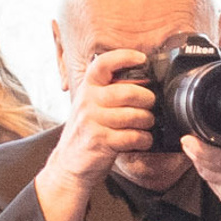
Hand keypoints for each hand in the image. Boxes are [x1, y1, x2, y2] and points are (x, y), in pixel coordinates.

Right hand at [35, 50, 160, 220]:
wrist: (71, 163)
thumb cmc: (88, 132)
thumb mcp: (91, 106)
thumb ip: (109, 92)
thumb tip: (142, 81)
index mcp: (88, 88)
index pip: (102, 65)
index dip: (123, 57)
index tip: (141, 58)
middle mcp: (88, 102)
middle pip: (128, 92)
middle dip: (147, 99)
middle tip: (149, 106)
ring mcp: (92, 121)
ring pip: (134, 115)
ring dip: (147, 121)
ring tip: (144, 125)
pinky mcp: (100, 141)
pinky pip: (134, 136)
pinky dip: (144, 139)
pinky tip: (141, 140)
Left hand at [184, 121, 220, 220]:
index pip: (216, 155)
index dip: (198, 148)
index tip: (188, 138)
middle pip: (205, 163)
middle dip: (198, 150)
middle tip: (196, 140)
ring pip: (205, 173)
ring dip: (204, 161)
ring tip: (219, 153)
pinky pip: (212, 184)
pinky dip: (214, 174)